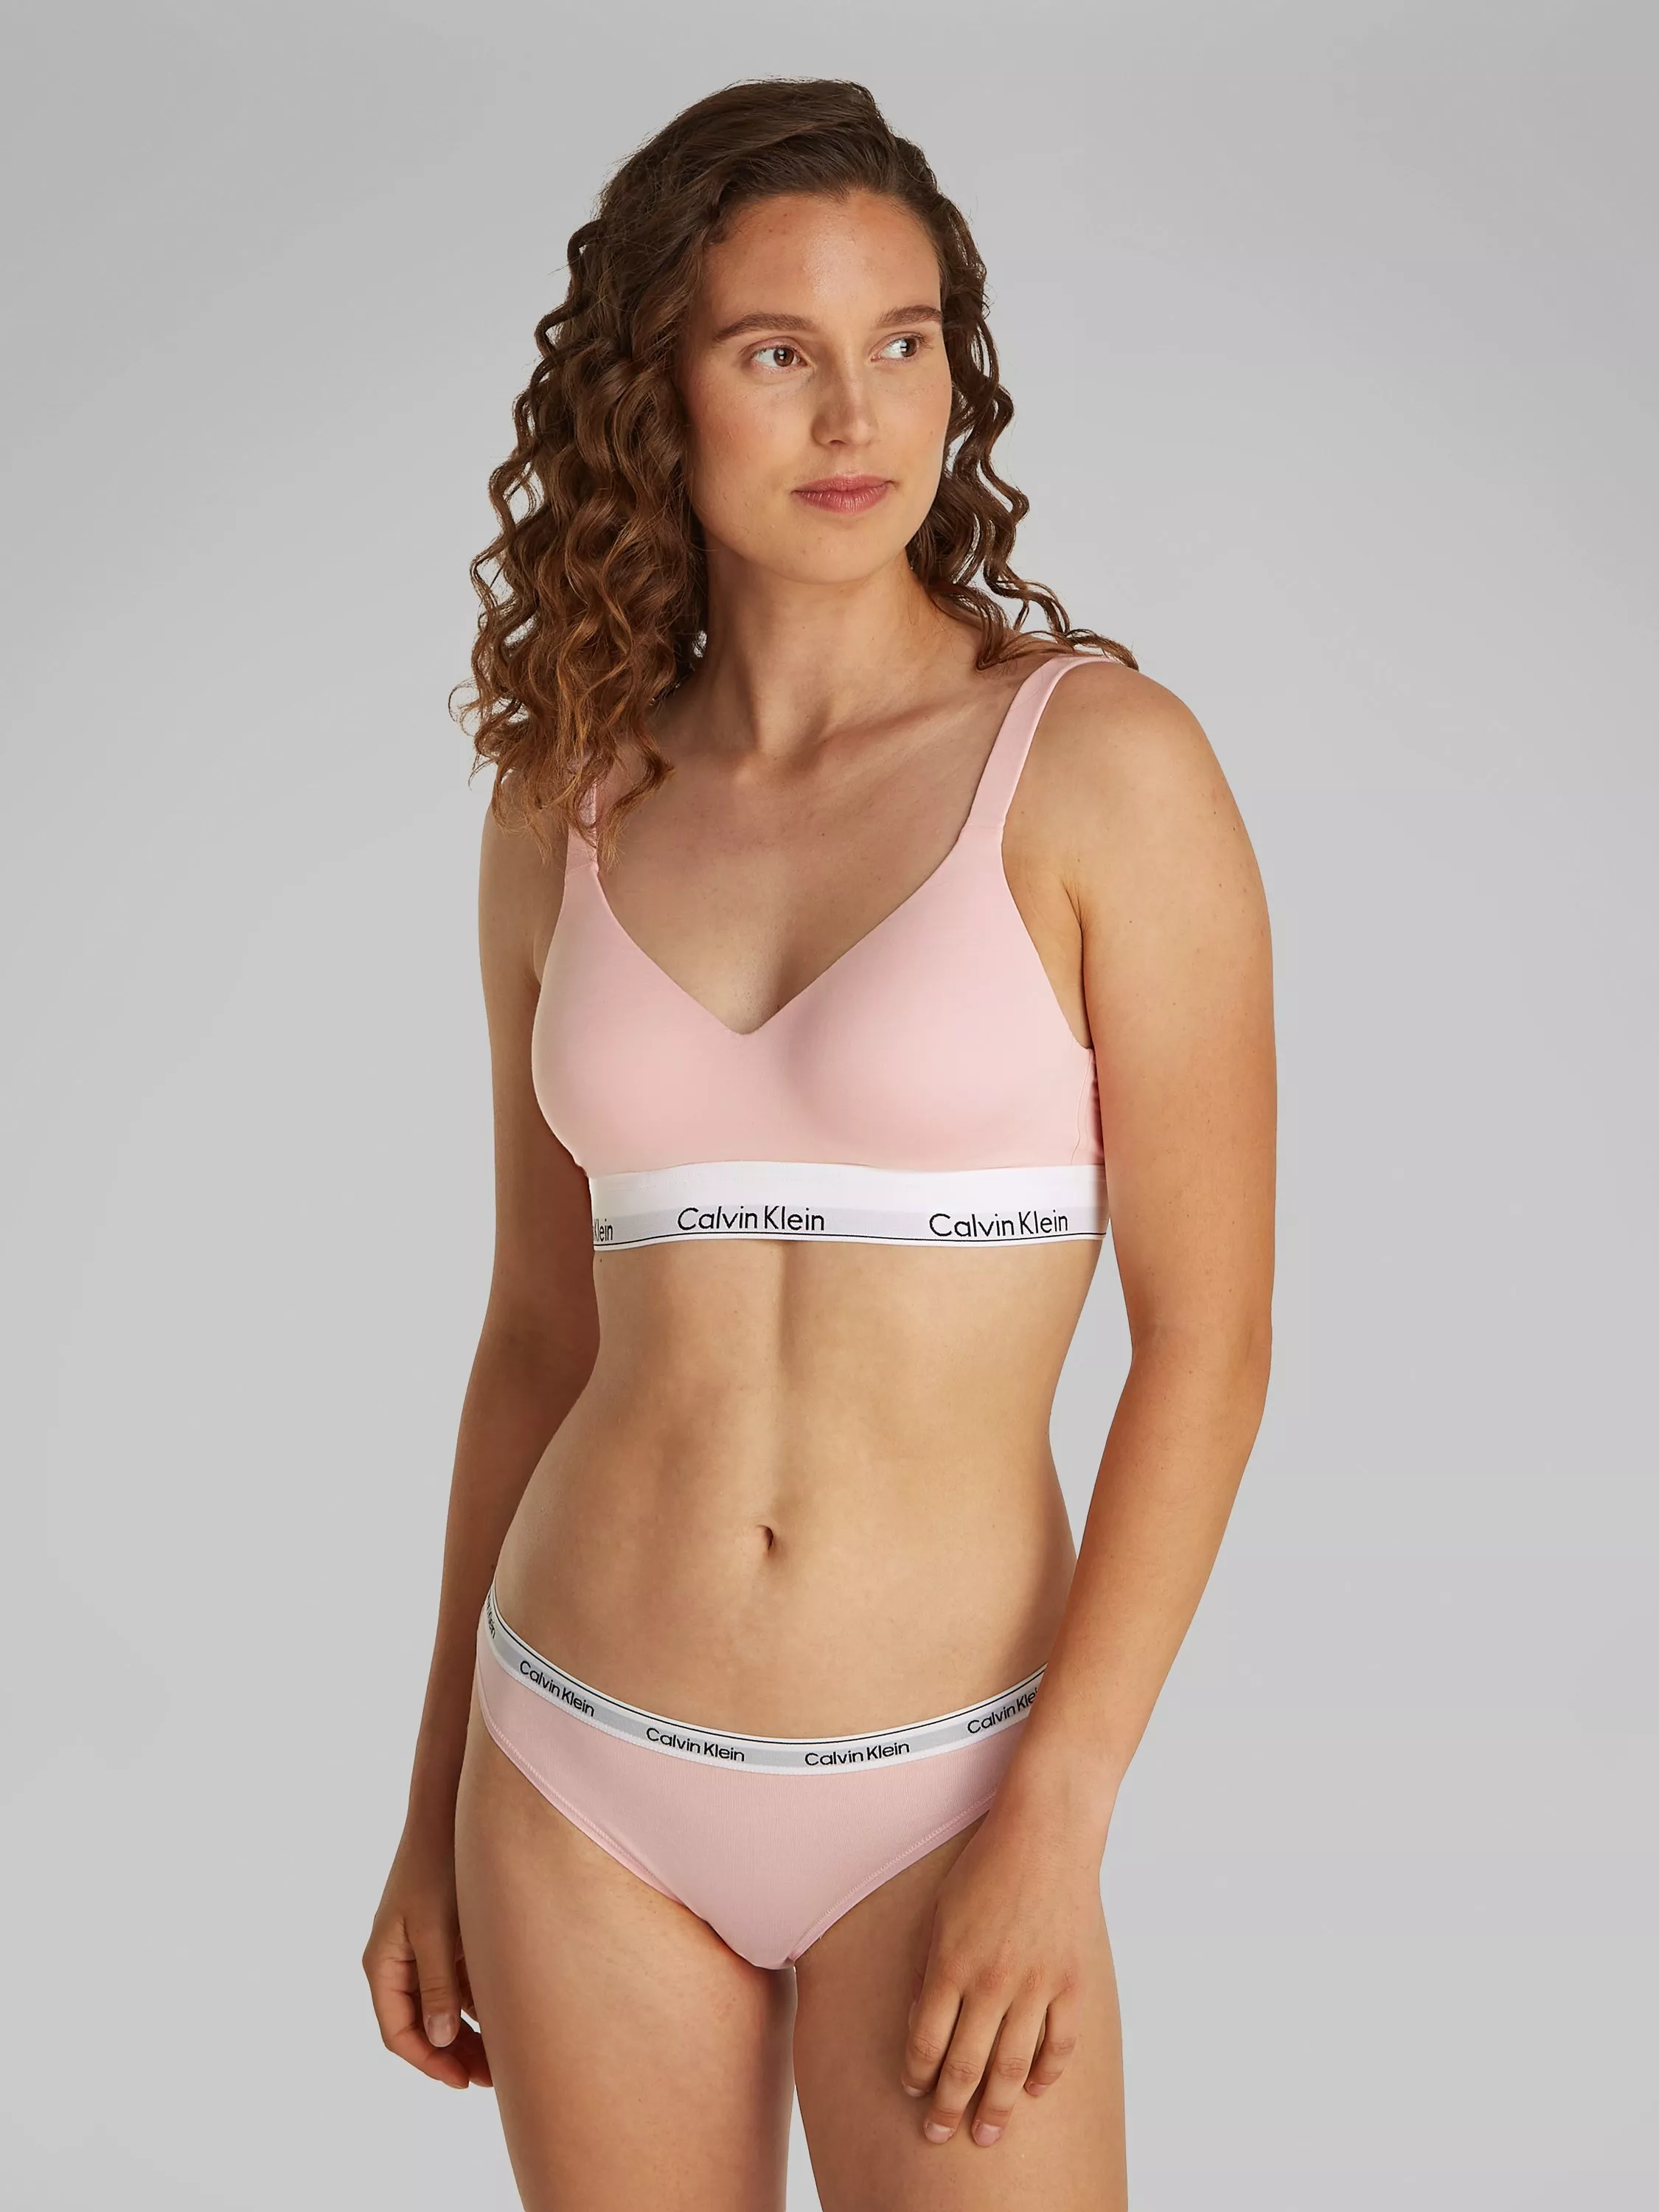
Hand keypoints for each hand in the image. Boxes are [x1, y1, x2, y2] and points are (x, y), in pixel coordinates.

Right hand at [363, 1821, 491, 2089]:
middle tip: (491, 2079)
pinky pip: (456, 1982)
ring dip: (467, 2033)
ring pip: (441, 2007)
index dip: (429, 2062)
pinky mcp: (443, 1936)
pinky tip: (506, 2016)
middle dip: (453, 2054)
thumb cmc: (436, 1866)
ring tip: (504, 2058)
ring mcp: (420, 1949)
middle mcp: (397, 1961)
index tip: (462, 2081)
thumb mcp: (435, 1929)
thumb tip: (437, 2040)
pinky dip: (476, 2002)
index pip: (398, 2032)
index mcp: (383, 1964)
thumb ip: (436, 1984)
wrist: (448, 1812)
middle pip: (422, 2025)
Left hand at [899, 1777, 1105, 2147]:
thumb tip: (920, 2026)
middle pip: (966, 2066)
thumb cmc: (985, 1866)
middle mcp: (991, 1982)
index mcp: (951, 1963)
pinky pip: (1059, 2044)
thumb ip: (930, 1971)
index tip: (913, 2093)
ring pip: (1012, 2067)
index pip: (925, 2041)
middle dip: (949, 2109)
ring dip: (997, 2108)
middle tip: (940, 2136)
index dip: (917, 2075)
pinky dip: (1046, 2073)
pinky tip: (1033, 2090)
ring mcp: (1035, 1985)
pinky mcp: (1071, 1982)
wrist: (1045, 1832)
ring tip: (986, 2135)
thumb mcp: (940, 1913)